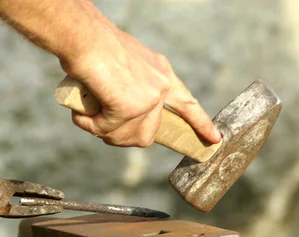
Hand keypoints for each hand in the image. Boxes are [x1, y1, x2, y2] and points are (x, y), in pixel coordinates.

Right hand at [59, 27, 219, 146]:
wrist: (83, 37)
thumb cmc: (93, 47)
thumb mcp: (123, 68)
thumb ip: (129, 92)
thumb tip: (116, 121)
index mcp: (162, 73)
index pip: (187, 104)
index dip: (199, 123)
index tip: (215, 138)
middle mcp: (160, 85)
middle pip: (147, 134)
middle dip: (121, 135)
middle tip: (99, 124)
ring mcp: (148, 98)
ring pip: (126, 135)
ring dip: (103, 130)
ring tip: (87, 114)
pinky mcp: (131, 107)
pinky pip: (107, 130)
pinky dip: (91, 124)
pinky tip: (83, 111)